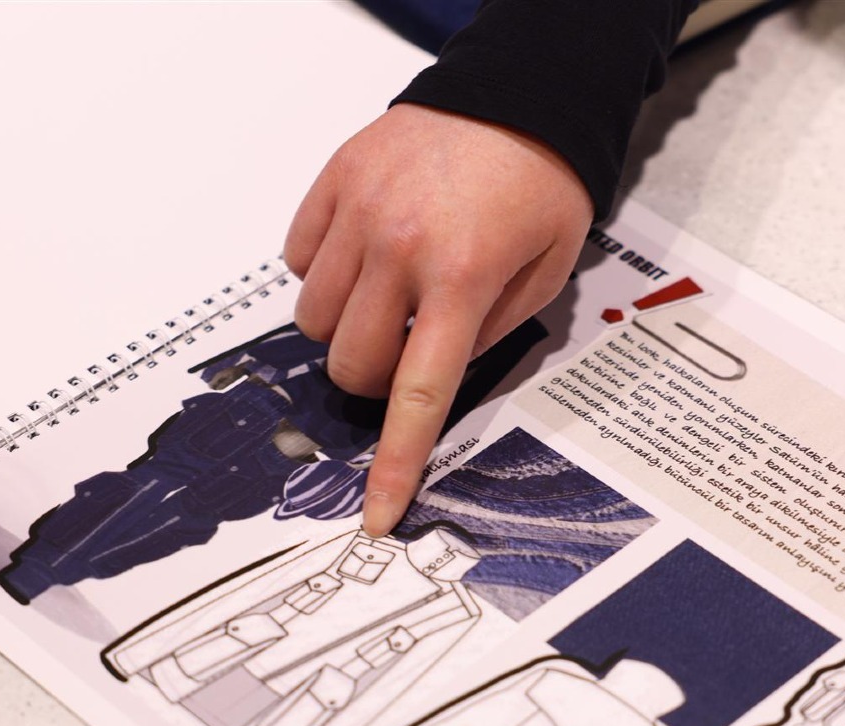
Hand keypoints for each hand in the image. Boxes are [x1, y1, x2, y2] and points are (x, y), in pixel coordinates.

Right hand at [285, 103, 592, 534]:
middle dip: (370, 381)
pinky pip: (297, 258)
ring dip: (344, 329)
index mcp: (464, 278)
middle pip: (349, 364)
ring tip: (386, 297)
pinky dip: (322, 272)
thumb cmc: (543, 184)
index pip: (417, 395)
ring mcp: (359, 209)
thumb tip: (435, 377)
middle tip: (403, 353)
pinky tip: (364, 255)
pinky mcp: (334, 178)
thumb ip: (491, 332)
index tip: (376, 514)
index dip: (395, 464)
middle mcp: (401, 246)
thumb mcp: (547, 273)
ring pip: (313, 318)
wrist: (520, 92)